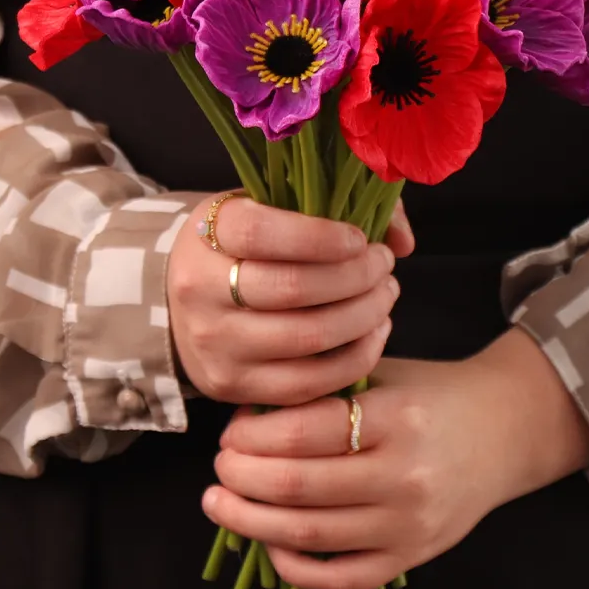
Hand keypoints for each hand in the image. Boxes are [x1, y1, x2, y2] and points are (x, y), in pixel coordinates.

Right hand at [168, 194, 412, 406]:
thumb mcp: (275, 206)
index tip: (359, 239)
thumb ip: (343, 202)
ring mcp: (213, 343)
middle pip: (292, 288)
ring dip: (363, 316)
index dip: (320, 237)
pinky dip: (354, 359)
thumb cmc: (249, 245)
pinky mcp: (229, 386)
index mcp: (208, 232)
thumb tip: (401, 237)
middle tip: (383, 266)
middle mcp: (199, 289)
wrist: (188, 300)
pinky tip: (373, 333)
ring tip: (384, 295)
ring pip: (306, 338)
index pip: (261, 233)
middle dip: (356, 277)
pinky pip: (306, 383)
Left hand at [203, 329, 588, 588]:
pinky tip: (270, 544)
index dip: (250, 435)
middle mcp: (405, 475)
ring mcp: (410, 523)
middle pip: (297, 487)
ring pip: (310, 536)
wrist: (504, 429)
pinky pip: (342, 579)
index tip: (229, 432)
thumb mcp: (381, 374)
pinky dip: (296, 568)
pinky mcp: (413, 556)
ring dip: (250, 522)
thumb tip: (245, 419)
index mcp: (395, 417)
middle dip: (241, 478)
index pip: (301, 433)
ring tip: (220, 504)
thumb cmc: (432, 393)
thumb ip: (320, 393)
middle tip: (220, 466)